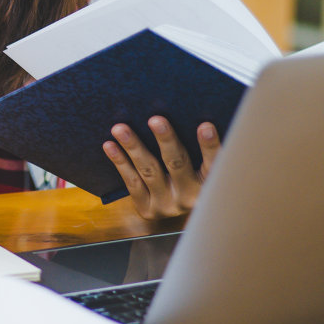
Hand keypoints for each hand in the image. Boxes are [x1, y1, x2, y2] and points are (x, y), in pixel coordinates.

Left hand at [103, 117, 219, 220]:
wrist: (187, 209)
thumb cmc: (197, 172)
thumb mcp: (207, 164)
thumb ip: (205, 146)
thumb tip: (198, 114)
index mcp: (210, 183)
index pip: (214, 163)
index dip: (209, 146)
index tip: (205, 126)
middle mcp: (190, 197)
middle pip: (177, 164)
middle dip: (166, 140)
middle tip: (155, 120)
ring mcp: (167, 205)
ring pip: (149, 171)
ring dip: (133, 147)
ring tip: (120, 129)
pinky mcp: (148, 209)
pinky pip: (132, 182)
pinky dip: (120, 162)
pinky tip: (109, 145)